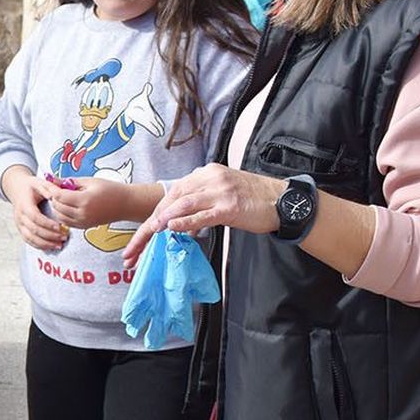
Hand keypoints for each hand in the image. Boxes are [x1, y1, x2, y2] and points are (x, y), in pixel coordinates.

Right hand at [0, 166, 66, 251]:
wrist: (17, 190)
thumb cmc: (31, 187)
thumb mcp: (39, 182)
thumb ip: (48, 188)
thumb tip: (55, 196)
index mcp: (24, 204)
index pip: (35, 217)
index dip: (47, 223)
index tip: (59, 227)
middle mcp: (20, 216)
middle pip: (33, 230)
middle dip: (49, 235)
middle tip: (64, 237)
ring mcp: (19, 224)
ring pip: (30, 238)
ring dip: (45, 243)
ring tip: (59, 245)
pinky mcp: (21, 229)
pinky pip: (29, 241)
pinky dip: (39, 246)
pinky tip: (50, 247)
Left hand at [44, 174, 130, 228]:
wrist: (125, 204)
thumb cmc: (110, 189)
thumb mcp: (89, 181)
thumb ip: (69, 181)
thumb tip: (52, 179)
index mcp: (84, 200)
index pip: (59, 196)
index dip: (51, 188)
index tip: (49, 182)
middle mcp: (82, 214)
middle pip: (57, 206)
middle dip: (53, 196)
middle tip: (56, 187)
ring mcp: (83, 223)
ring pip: (59, 216)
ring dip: (57, 206)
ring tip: (62, 196)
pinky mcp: (83, 227)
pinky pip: (66, 222)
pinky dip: (62, 214)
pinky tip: (67, 205)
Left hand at [123, 163, 280, 266]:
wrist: (283, 201)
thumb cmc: (251, 200)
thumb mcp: (220, 193)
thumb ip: (198, 203)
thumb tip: (175, 222)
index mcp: (204, 174)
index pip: (172, 194)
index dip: (153, 215)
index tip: (140, 237)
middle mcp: (209, 178)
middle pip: (172, 199)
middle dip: (151, 223)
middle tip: (136, 245)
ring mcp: (220, 191)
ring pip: (183, 204)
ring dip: (162, 221)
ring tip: (148, 236)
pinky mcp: (230, 206)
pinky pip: (203, 214)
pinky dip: (185, 221)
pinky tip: (172, 228)